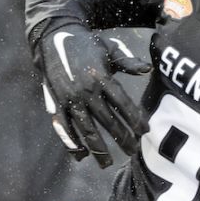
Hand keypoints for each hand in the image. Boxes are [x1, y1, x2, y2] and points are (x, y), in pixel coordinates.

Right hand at [38, 25, 151, 167]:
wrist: (53, 37)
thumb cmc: (87, 44)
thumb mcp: (109, 48)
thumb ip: (128, 61)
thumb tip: (147, 69)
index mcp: (101, 77)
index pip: (123, 104)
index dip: (135, 119)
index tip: (145, 131)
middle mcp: (86, 91)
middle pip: (108, 121)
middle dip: (122, 138)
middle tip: (133, 151)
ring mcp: (70, 99)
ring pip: (86, 129)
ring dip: (97, 148)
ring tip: (107, 163)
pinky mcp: (56, 103)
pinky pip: (64, 128)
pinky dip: (71, 143)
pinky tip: (80, 155)